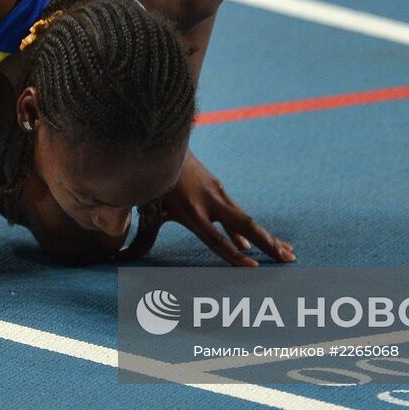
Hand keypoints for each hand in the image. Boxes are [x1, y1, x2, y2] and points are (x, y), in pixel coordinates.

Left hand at [119, 154, 294, 266]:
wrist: (160, 142)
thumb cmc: (150, 179)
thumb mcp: (145, 208)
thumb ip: (140, 236)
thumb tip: (120, 257)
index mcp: (190, 211)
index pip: (216, 239)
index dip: (233, 255)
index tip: (254, 268)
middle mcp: (209, 202)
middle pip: (245, 226)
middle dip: (267, 244)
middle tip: (288, 259)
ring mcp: (217, 194)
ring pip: (247, 220)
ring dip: (268, 237)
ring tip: (288, 253)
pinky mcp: (218, 190)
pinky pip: (238, 214)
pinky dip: (251, 230)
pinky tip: (260, 244)